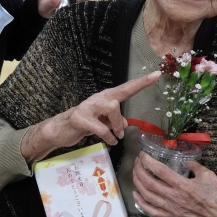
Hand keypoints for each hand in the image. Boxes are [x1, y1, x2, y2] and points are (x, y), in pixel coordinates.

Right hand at [21, 71, 161, 163]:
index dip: (141, 82)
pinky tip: (109, 141)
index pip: (126, 88)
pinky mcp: (79, 118)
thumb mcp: (103, 122)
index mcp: (105, 98)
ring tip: (115, 136)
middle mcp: (97, 99)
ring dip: (115, 126)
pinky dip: (108, 136)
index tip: (156, 75)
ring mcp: (87, 107)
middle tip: (122, 132)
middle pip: (117, 99)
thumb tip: (125, 124)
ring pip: (110, 108)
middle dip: (121, 118)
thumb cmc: (84, 124)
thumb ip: (115, 121)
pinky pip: (100, 127)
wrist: (60, 129)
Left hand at [37, 0, 91, 17]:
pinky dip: (83, 1)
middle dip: (82, 4)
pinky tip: (76, 4)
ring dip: (82, 3)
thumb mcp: (45, 7)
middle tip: (73, 9)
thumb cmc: (45, 5)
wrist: (46, 0)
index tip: (72, 9)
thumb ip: (50, 4)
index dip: (80, 3)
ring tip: (73, 7)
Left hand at [132, 153, 216, 216]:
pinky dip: (141, 203)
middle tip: (137, 161)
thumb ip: (193, 165)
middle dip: (139, 170)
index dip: (148, 161)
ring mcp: (173, 209)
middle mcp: (175, 198)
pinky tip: (136, 195)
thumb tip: (184, 160)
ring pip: (148, 197)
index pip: (160, 171)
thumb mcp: (207, 174)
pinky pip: (152, 212)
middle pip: (149, 183)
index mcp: (184, 186)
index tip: (143, 154)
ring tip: (135, 173)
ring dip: (138, 183)